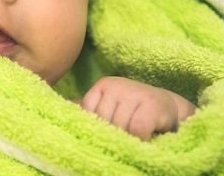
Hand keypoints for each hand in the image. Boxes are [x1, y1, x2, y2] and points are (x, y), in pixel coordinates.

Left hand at [80, 76, 195, 140]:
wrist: (168, 108)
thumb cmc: (134, 111)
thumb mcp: (110, 107)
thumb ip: (87, 110)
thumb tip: (54, 110)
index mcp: (103, 85)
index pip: (87, 115)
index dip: (97, 129)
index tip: (107, 133)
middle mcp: (117, 85)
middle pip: (103, 123)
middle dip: (113, 135)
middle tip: (123, 138)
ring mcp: (134, 92)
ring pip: (119, 128)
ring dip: (127, 139)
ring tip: (135, 138)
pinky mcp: (151, 105)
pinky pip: (136, 130)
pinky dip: (139, 140)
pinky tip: (145, 138)